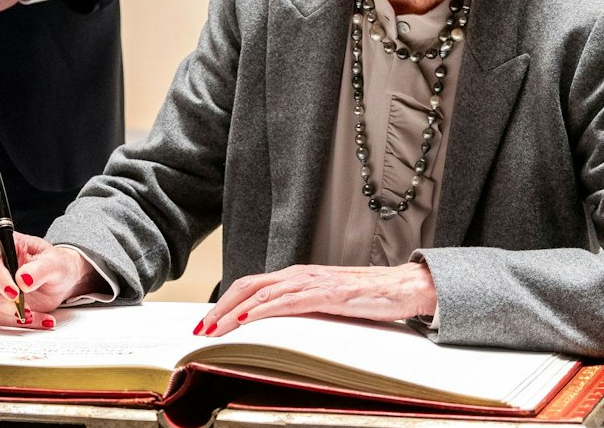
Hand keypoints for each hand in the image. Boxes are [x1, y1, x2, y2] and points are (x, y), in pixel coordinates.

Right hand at [0, 230, 100, 327]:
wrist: (60, 282)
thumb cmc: (56, 265)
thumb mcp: (56, 263)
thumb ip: (41, 268)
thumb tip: (22, 279)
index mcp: (0, 244)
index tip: (14, 293)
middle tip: (23, 308)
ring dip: (2, 314)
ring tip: (30, 315)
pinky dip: (8, 322)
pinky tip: (32, 320)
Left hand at [196, 262, 436, 335]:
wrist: (402, 287)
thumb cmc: (369, 296)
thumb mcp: (327, 303)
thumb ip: (303, 308)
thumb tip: (277, 325)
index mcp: (298, 276)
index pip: (252, 285)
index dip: (226, 302)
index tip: (208, 322)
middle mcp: (300, 274)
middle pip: (248, 286)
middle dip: (220, 308)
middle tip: (201, 328)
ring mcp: (312, 282)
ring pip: (261, 293)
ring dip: (233, 312)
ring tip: (215, 328)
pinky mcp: (326, 294)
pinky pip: (286, 302)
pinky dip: (261, 310)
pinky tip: (247, 320)